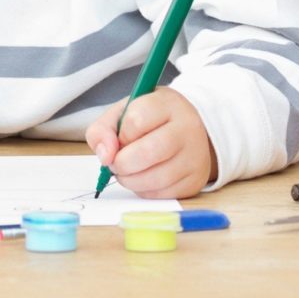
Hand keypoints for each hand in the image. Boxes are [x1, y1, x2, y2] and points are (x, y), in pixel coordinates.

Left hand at [87, 88, 214, 198]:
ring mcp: (194, 156)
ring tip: (126, 172)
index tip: (120, 139)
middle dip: (122, 163)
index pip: (136, 120)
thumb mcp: (124, 113)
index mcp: (167, 104)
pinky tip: (142, 178)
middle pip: (147, 152)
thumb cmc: (150, 122)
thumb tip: (105, 156)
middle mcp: (187, 128)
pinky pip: (162, 194)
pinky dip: (144, 191)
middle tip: (116, 163)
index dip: (120, 135)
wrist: (188, 132)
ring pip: (155, 178)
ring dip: (130, 180)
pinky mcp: (195, 180)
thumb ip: (103, 129)